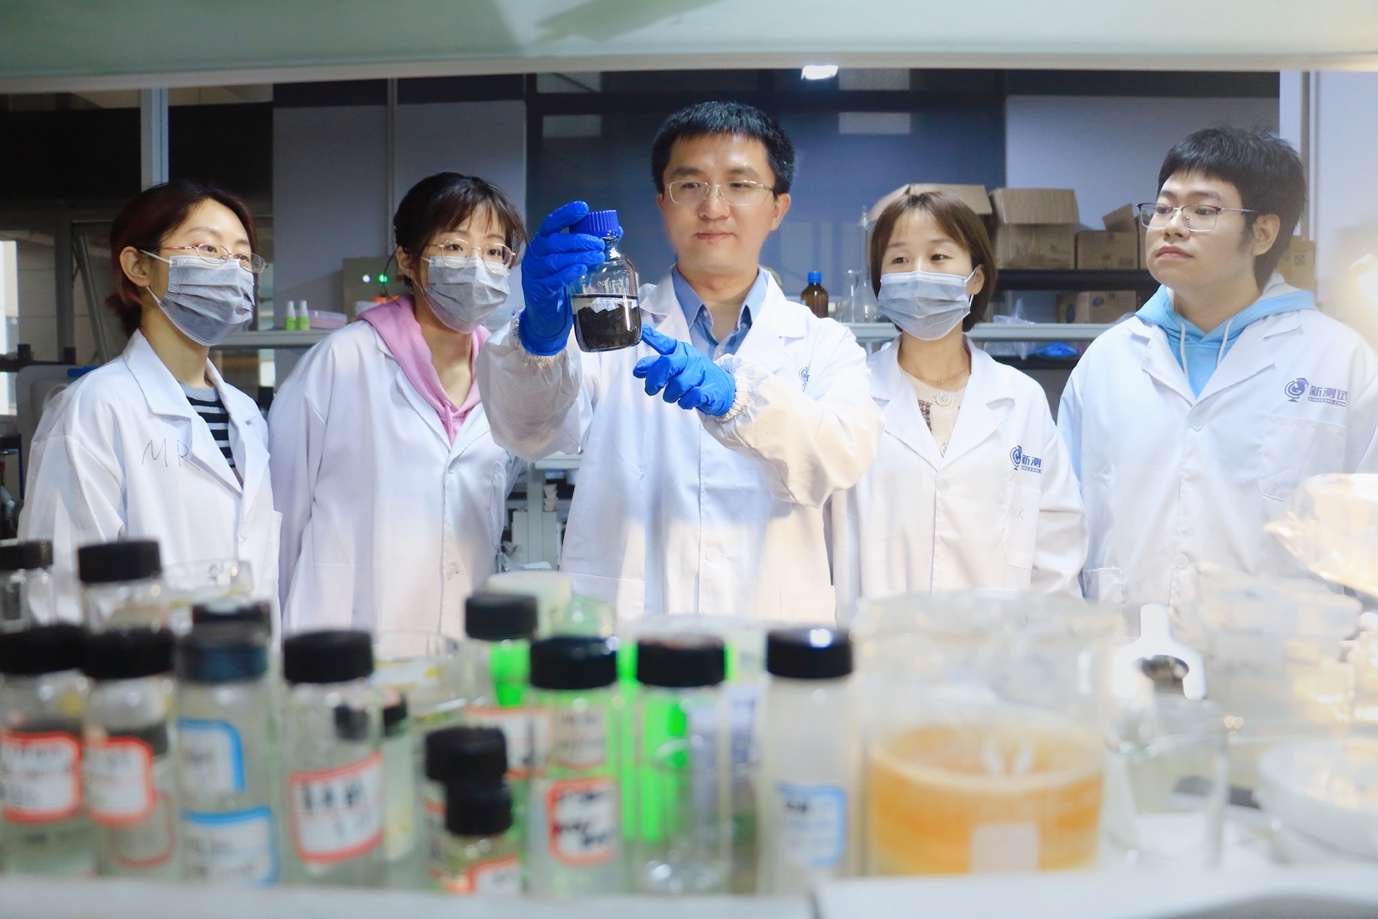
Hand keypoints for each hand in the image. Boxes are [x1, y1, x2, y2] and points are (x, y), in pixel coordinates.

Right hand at [517, 201, 606, 355]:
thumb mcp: (572, 263)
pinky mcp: (538, 291)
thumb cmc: (560, 285)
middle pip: (555, 242)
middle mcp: (535, 256)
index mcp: (543, 244)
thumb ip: (588, 249)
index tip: (583, 208)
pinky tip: (581, 270)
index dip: (565, 215)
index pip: (551, 224)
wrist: (546, 317)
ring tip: (597, 257)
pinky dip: (568, 273)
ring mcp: (535, 274)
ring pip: (555, 261)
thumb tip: (617, 231)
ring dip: (578, 256)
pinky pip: (553, 280)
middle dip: (579, 240)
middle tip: (599, 244)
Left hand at [632, 326, 736, 416]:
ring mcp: (701, 373)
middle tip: (651, 389)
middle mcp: (691, 359)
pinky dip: (684, 403)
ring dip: (670, 395)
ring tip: (672, 397)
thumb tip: (638, 369)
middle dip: (655, 379)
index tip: (641, 330)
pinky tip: (686, 401)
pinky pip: (691, 397)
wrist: (725, 389)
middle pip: (667, 364)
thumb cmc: (697, 377)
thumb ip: (657, 366)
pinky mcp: (709, 390)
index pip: (665, 343)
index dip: (652, 336)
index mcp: (681, 351)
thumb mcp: (677, 367)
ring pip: (678, 384)